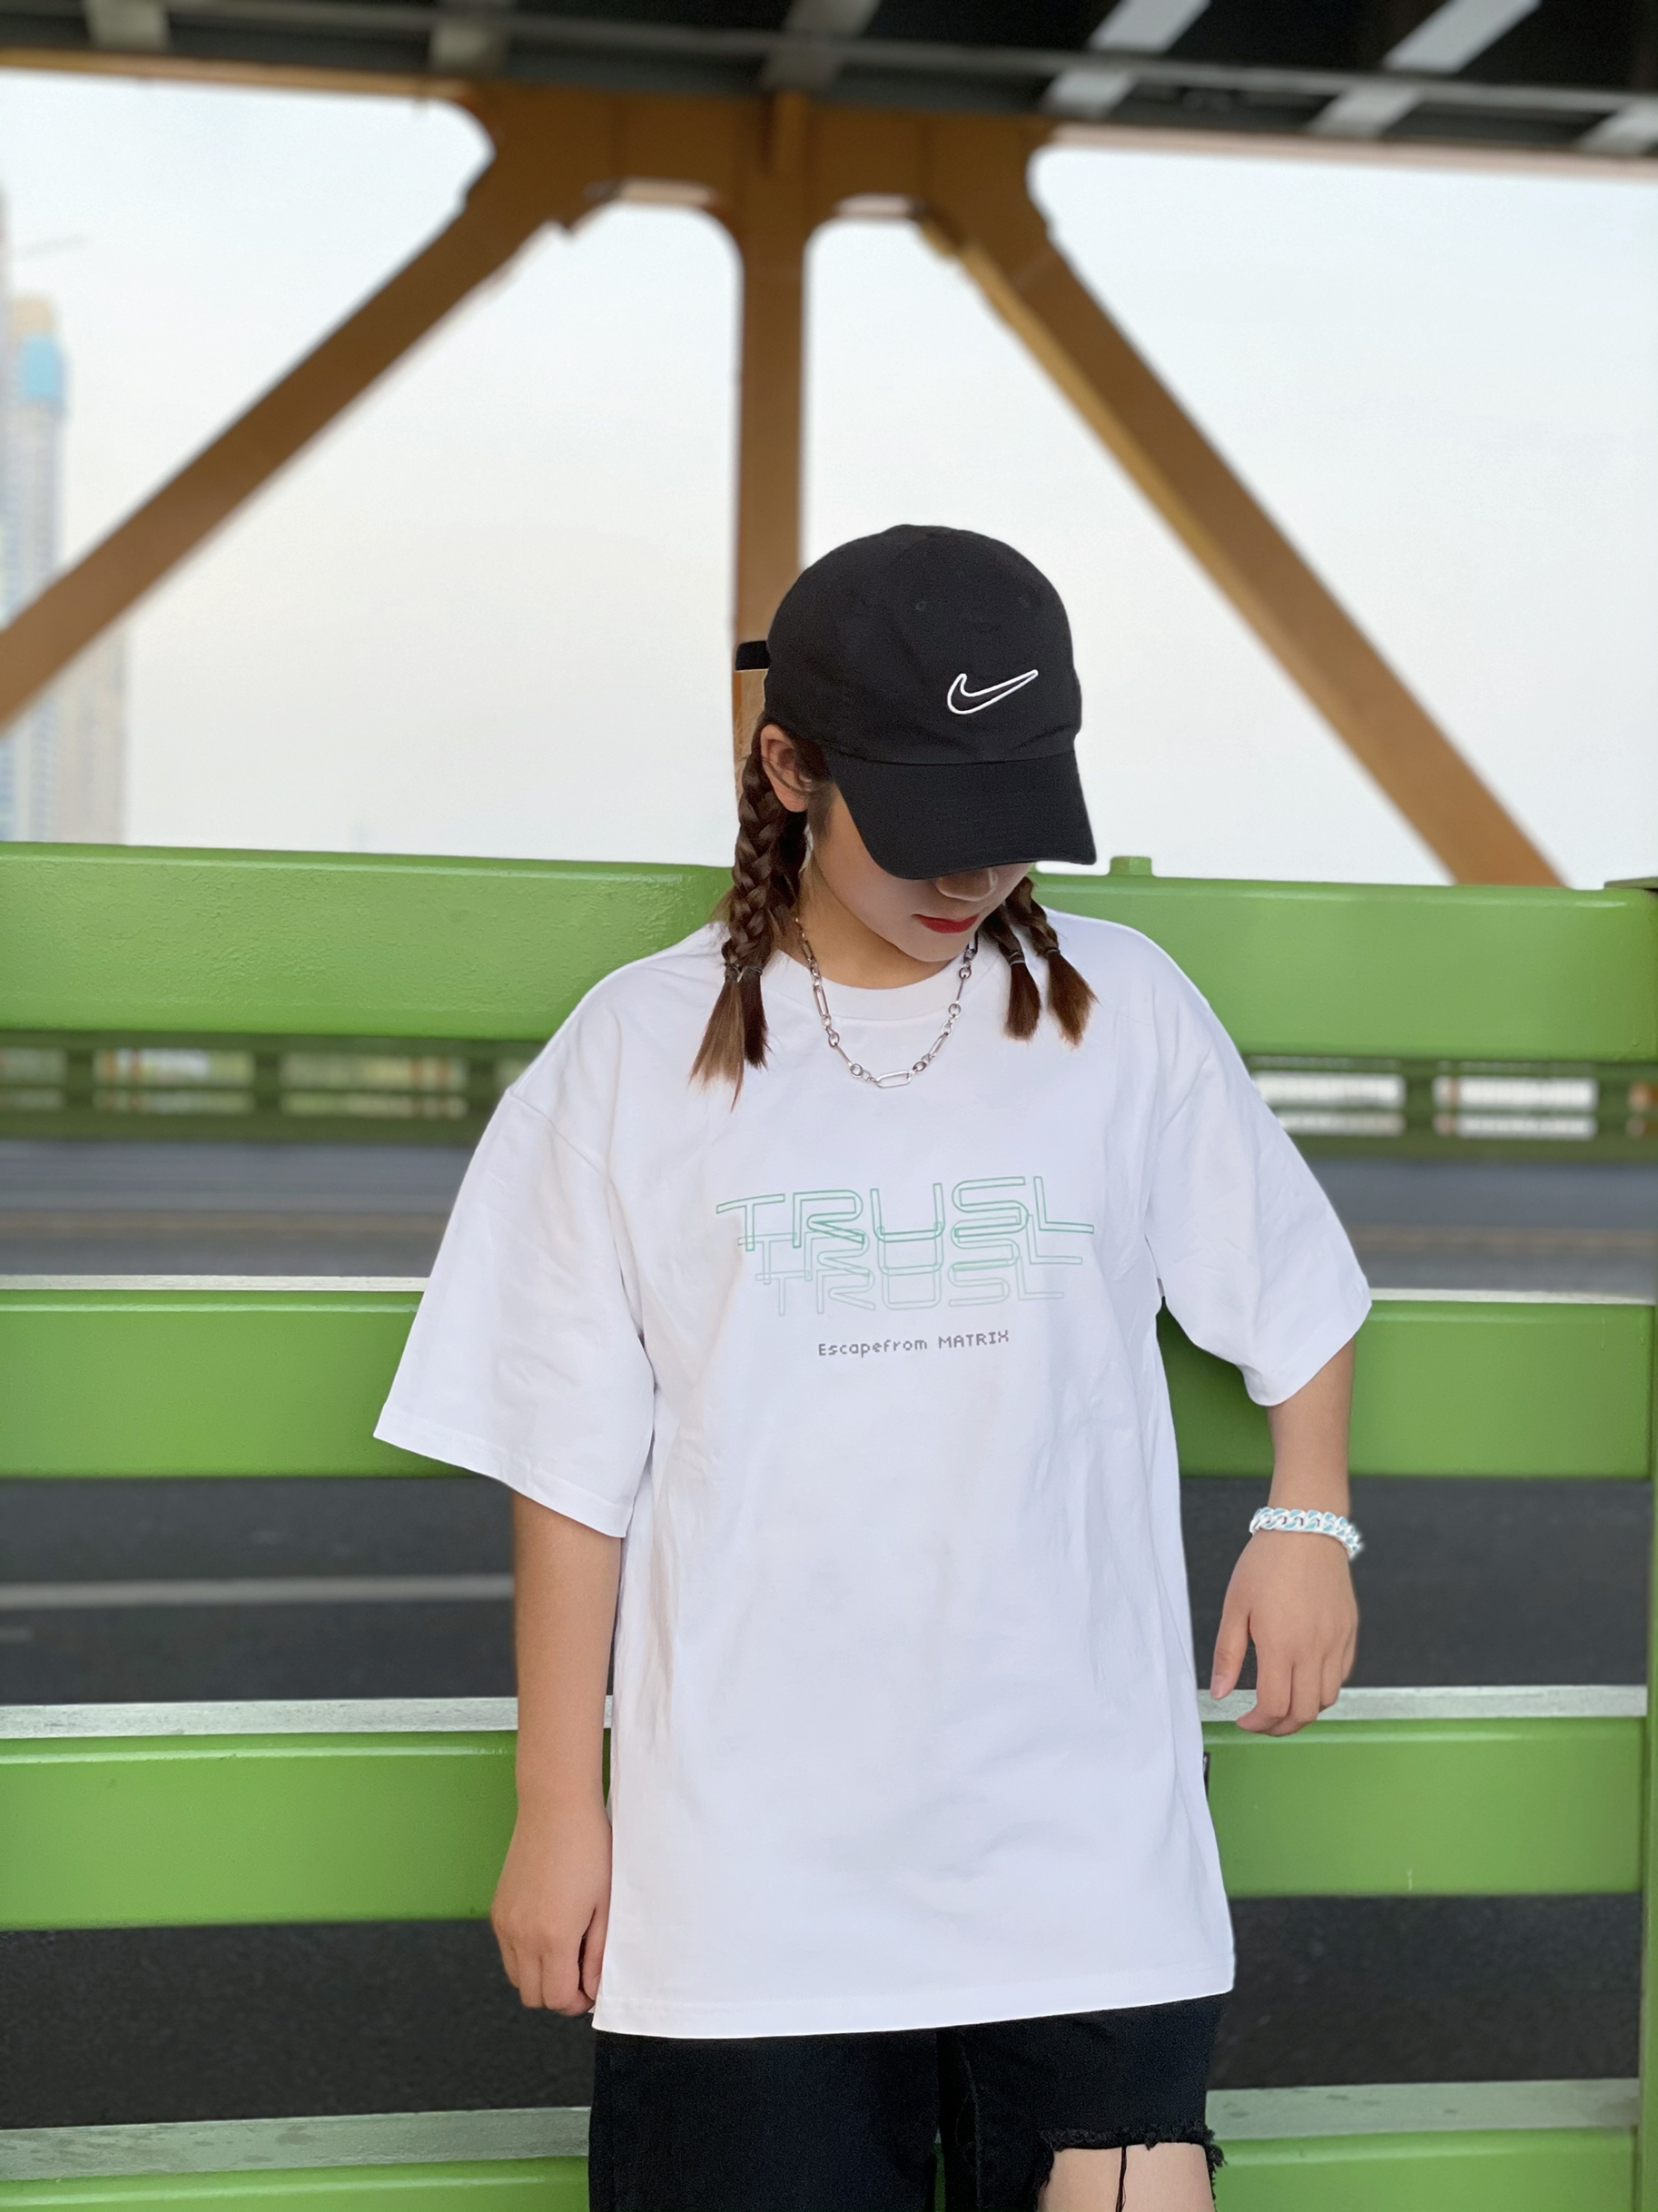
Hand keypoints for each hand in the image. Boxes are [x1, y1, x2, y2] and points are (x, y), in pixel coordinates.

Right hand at [490, 1798, 612, 2012]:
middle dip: (558, 1993)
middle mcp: (521, 1936)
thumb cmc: (589, 1850)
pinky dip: (524, 1955)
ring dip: (539, 1976)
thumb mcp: (605, 1905)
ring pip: (516, 1978)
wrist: (556, 1808)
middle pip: (533, 1996)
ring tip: (565, 1949)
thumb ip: (598, 1955)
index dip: (577, 2001)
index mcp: (553, 1937)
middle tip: (580, 1971)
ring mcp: (504, 1923)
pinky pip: (507, 1952)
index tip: (592, 1987)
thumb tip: (592, 1990)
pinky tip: (547, 1930)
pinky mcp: (497, 1910)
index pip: (557, 1999)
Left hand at [1210, 1531, 1356, 1735]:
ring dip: (1304, 1710)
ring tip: (1282, 1701)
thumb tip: (1221, 1693)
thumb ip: (1228, 1653)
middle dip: (1280, 1726)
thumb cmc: (1267, 1562)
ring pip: (1328, 1699)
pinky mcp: (1349, 1633)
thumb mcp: (1235, 1605)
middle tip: (1261, 1721)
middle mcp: (1314, 1649)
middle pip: (1304, 1712)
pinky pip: (1341, 1676)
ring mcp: (1336, 1642)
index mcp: (1282, 1644)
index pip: (1274, 1706)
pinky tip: (1304, 1677)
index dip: (1257, 1724)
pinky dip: (1324, 1688)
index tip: (1243, 1720)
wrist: (1306, 1529)